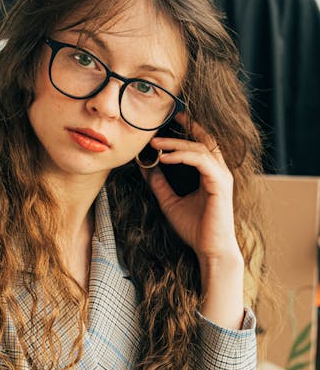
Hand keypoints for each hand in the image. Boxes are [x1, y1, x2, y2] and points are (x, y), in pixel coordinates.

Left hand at [138, 112, 239, 264]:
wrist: (209, 250)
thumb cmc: (194, 229)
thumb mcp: (170, 202)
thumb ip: (160, 184)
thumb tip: (146, 168)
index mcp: (211, 174)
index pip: (202, 144)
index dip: (189, 129)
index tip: (171, 120)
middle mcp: (219, 172)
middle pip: (203, 140)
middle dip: (184, 128)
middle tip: (160, 124)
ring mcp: (221, 177)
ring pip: (200, 148)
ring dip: (176, 143)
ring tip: (155, 143)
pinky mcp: (220, 184)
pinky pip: (201, 161)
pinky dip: (182, 156)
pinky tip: (166, 158)